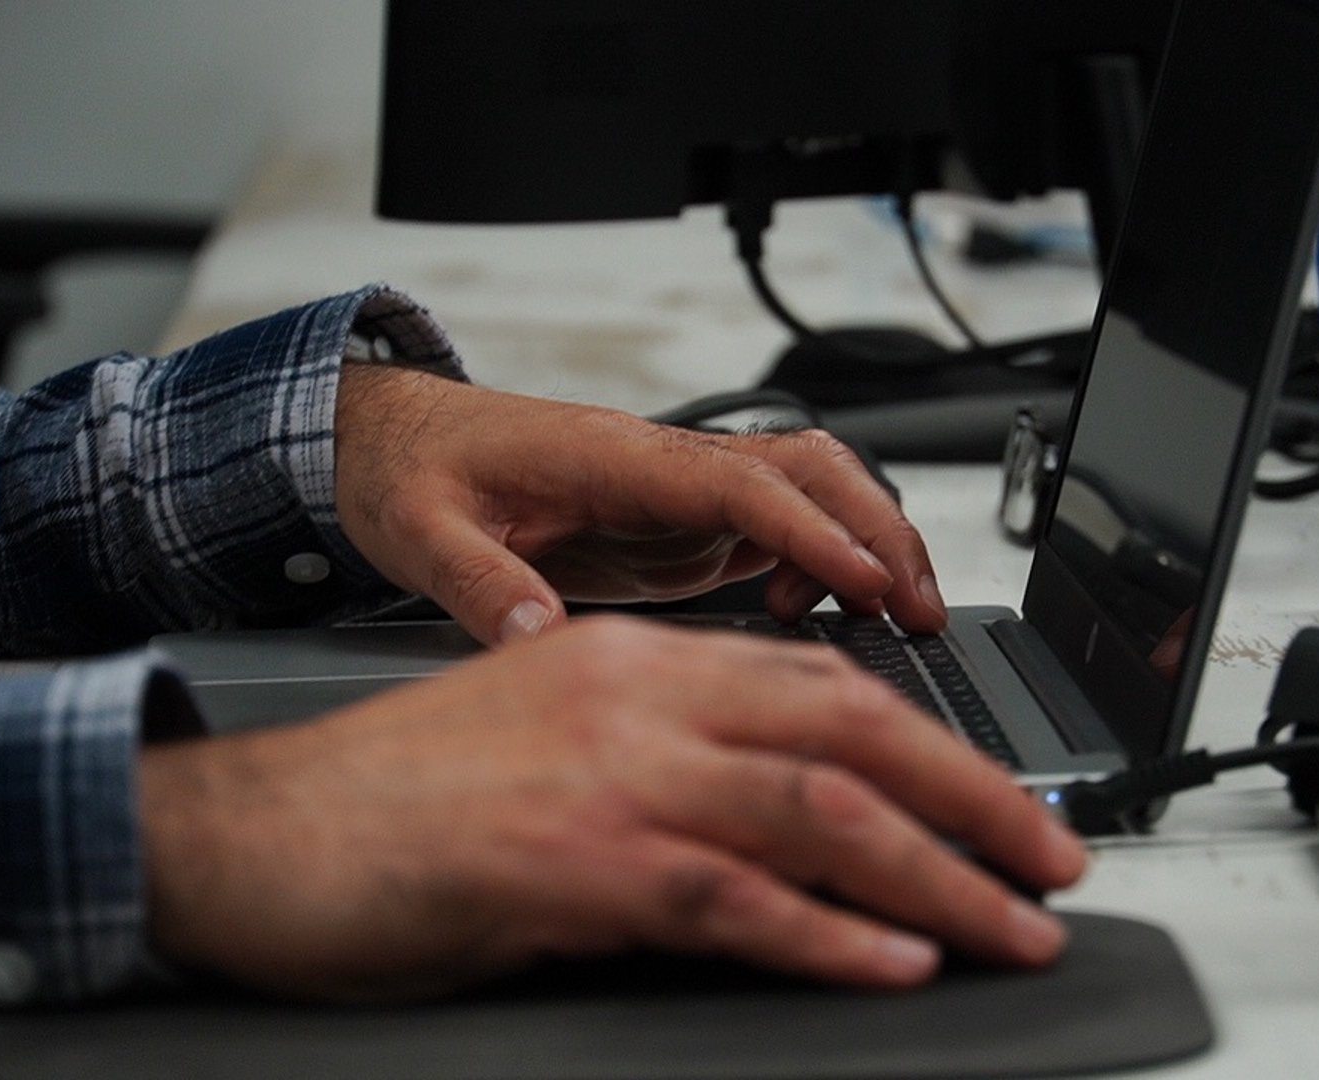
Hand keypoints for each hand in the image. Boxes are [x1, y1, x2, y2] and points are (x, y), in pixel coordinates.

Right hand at [138, 617, 1086, 1000]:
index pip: (824, 684)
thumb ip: (671, 768)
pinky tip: (896, 961)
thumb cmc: (392, 802)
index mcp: (635, 659)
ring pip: (820, 810)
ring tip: (1015, 926)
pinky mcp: (570, 861)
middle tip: (1055, 860)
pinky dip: (830, 934)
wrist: (249, 835)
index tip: (1003, 801)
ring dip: (939, 875)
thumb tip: (794, 833)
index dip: (936, 744)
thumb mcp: (551, 748)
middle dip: (976, 800)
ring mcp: (607, 774)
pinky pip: (734, 898)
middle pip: (852, 731)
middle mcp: (636, 695)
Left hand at [333, 364, 946, 644]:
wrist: (396, 440)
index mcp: (614, 459)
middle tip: (921, 608)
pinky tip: (807, 616)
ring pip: (808, 490)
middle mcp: (664, 466)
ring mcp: (679, 493)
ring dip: (864, 541)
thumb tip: (540, 640)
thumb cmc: (412, 473)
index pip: (742, 484)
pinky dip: (818, 566)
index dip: (813, 532)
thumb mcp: (424, 533)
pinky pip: (776, 529)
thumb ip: (482, 586)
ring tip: (899, 615)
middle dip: (878, 527)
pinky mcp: (679, 522)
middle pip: (807, 468)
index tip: (869, 582)